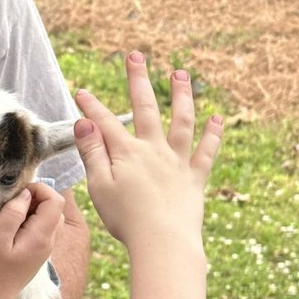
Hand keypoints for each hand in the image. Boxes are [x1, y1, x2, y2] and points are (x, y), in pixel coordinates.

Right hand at [0, 182, 64, 298]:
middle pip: (55, 208)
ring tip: (11, 213)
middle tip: (12, 202)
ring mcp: (44, 249)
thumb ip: (13, 213)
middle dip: (37, 197)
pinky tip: (12, 226)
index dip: (39, 189)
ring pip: (50, 217)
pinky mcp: (36, 253)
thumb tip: (25, 194)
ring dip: (33, 208)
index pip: (55, 201)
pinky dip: (31, 220)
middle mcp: (48, 242)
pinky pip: (42, 228)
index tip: (17, 193)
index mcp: (41, 237)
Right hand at [73, 52, 222, 251]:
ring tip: (181, 74)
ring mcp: (177, 162)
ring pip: (182, 121)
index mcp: (127, 153)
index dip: (91, 106)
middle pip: (145, 108)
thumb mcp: (100, 186)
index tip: (80, 91)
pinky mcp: (194, 178)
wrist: (163, 242)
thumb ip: (93, 153)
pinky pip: (206, 152)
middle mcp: (154, 150)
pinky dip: (213, 135)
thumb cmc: (127, 219)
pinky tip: (217, 119)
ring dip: (181, 95)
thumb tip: (84, 123)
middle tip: (135, 56)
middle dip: (138, 80)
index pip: (105, 122)